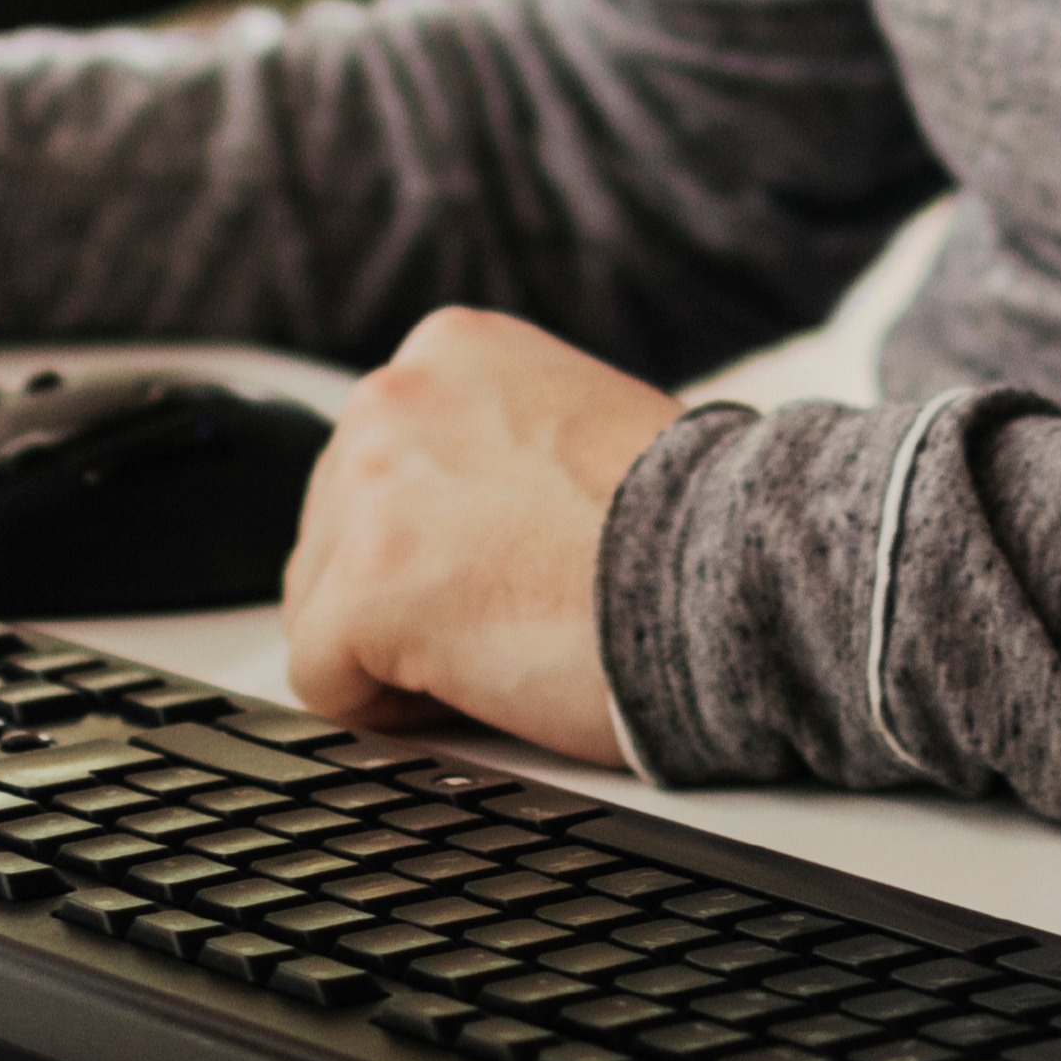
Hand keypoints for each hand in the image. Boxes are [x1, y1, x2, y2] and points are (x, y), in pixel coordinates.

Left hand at [276, 309, 680, 765]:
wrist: (740, 574)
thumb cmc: (691, 526)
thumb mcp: (576, 422)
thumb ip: (492, 444)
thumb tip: (444, 517)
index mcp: (448, 350)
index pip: (377, 469)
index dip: (435, 542)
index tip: (505, 569)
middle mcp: (392, 397)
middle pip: (334, 535)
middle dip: (404, 593)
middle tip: (513, 617)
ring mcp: (368, 491)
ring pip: (321, 609)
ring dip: (398, 650)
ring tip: (509, 644)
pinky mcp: (364, 589)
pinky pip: (324, 681)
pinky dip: (390, 710)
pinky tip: (482, 686)